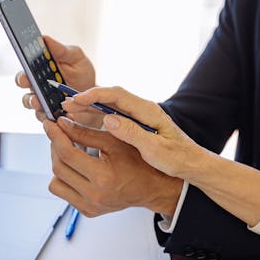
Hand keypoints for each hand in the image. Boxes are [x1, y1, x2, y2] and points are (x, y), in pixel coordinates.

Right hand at [15, 36, 100, 124]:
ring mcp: (41, 101)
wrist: (94, 97)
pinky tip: (60, 114)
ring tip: (40, 102)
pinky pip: (45, 117)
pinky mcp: (49, 115)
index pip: (26, 65)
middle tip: (28, 82)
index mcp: (40, 69)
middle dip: (24, 82)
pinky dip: (51, 116)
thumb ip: (62, 50)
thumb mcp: (76, 58)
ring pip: (30, 102)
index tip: (25, 60)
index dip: (23, 61)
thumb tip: (45, 38)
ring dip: (33, 101)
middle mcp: (37, 85)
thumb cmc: (82, 74)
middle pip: (23, 83)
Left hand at [43, 115, 182, 217]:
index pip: (67, 154)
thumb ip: (85, 133)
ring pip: (56, 183)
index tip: (50, 124)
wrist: (152, 188)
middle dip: (55, 146)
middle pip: (58, 168)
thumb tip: (62, 124)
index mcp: (103, 177)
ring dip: (58, 163)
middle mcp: (94, 196)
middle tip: (58, 133)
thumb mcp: (114, 142)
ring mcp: (89, 206)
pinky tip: (75, 167)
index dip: (55, 136)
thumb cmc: (139, 163)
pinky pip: (64, 193)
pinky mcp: (87, 211)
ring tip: (68, 151)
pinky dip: (65, 178)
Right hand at [62, 86, 202, 179]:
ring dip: (89, 106)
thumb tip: (108, 119)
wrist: (193, 165)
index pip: (118, 95)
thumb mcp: (156, 150)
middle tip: (65, 103)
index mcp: (148, 111)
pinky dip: (97, 115)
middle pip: (111, 96)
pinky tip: (84, 120)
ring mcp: (139, 116)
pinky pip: (113, 114)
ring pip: (110, 104)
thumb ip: (133, 134)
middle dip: (87, 98)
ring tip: (68, 110)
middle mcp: (143, 109)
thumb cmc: (179, 159)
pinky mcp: (136, 124)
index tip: (77, 99)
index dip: (95, 95)